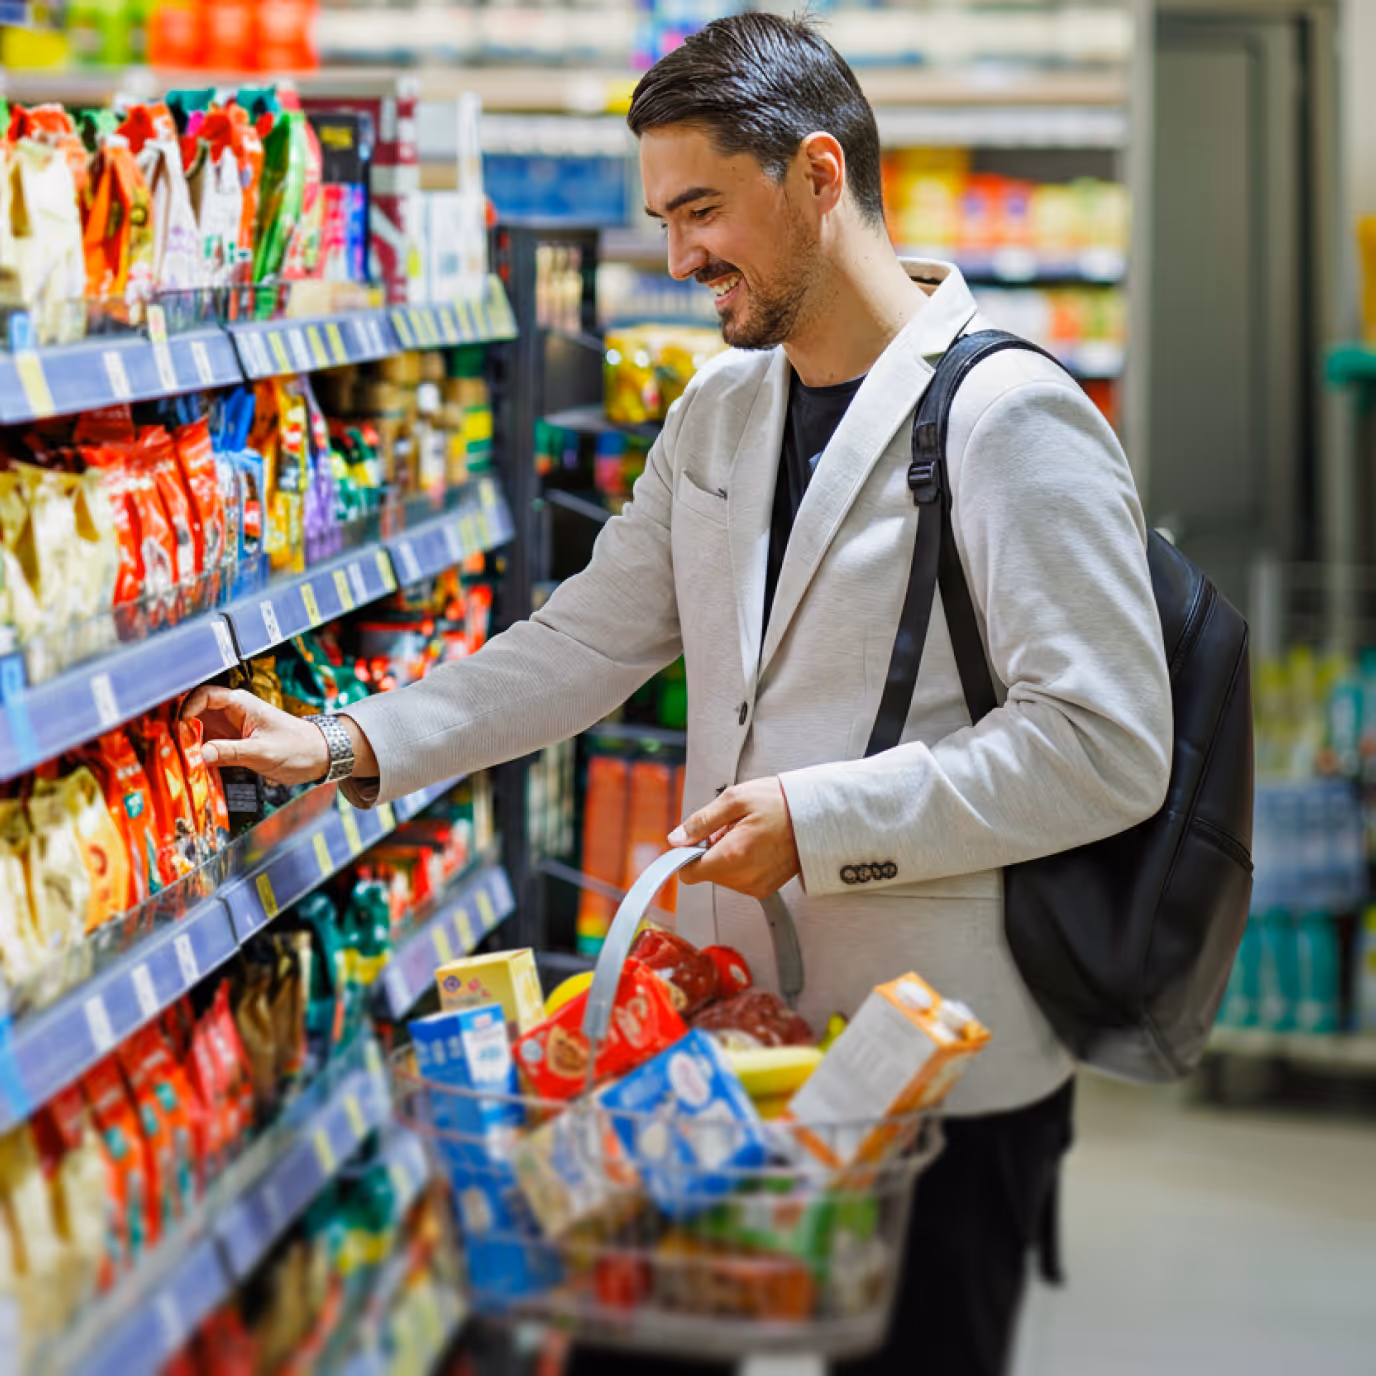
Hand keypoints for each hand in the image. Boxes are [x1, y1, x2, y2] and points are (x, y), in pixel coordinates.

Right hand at [182, 685, 329, 785]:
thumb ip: (230, 752)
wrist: (319, 756)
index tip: (177, 728)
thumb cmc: (297, 747)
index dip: (185, 709)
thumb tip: (199, 754)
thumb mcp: (262, 751)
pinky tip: (189, 764)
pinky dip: (198, 753)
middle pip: (195, 712)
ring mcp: (231, 728)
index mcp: (240, 703)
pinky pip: (208, 744)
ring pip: (198, 730)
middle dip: (180, 727)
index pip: (202, 696)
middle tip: (168, 745)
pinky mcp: (232, 743)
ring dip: (187, 742)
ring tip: (174, 757)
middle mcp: (231, 712)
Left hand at [667, 777, 800, 899]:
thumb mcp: (734, 800)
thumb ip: (701, 822)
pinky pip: (740, 879)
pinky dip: (742, 863)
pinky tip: (757, 845)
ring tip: (748, 835)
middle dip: (712, 851)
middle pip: (706, 873)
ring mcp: (756, 886)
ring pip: (723, 876)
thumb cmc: (780, 803)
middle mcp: (743, 877)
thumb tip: (677, 838)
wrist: (817, 815)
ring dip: (727, 857)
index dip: (687, 854)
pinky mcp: (766, 889)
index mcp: (732, 855)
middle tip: (732, 828)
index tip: (696, 840)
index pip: (689, 873)